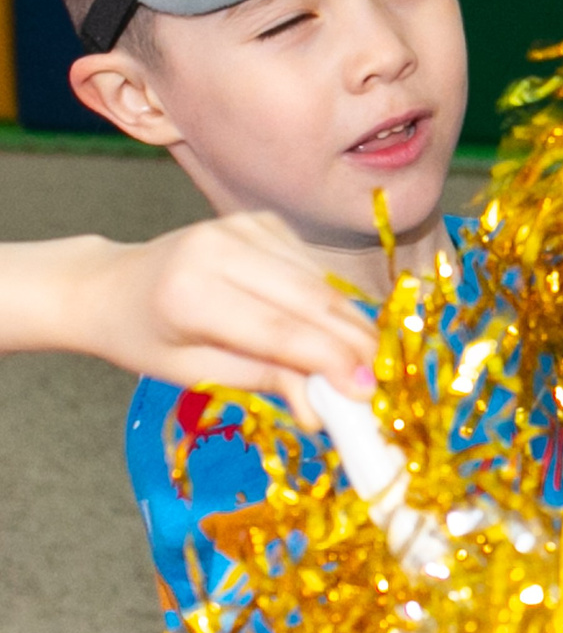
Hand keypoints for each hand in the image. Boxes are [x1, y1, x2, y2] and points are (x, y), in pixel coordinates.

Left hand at [64, 217, 379, 430]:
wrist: (111, 286)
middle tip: (381, 378)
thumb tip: (323, 412)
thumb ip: (264, 381)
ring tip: (362, 358)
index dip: (330, 361)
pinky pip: (311, 265)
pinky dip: (329, 297)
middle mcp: (219, 248)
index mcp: (191, 294)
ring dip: (349, 321)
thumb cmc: (147, 338)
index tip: (366, 392)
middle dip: (353, 341)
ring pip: (320, 280)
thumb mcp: (196, 373)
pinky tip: (329, 322)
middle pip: (311, 299)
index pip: (280, 330)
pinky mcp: (262, 220)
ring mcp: (243, 226)